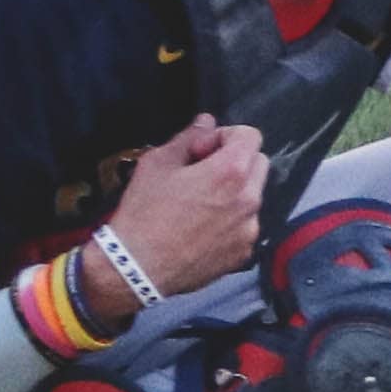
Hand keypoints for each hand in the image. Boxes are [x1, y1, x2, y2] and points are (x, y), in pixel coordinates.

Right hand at [103, 114, 268, 302]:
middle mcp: (250, 200)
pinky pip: (245, 226)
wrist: (133, 269)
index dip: (223, 137)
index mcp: (231, 172)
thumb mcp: (156, 165)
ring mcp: (249, 229)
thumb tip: (207, 122)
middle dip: (234, 161)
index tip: (200, 152)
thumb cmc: (142, 213)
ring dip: (234, 192)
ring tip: (199, 205)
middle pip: (258, 163)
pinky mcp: (243, 253)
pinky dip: (231, 221)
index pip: (250, 136)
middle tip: (200, 174)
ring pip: (253, 196)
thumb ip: (188, 138)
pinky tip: (200, 230)